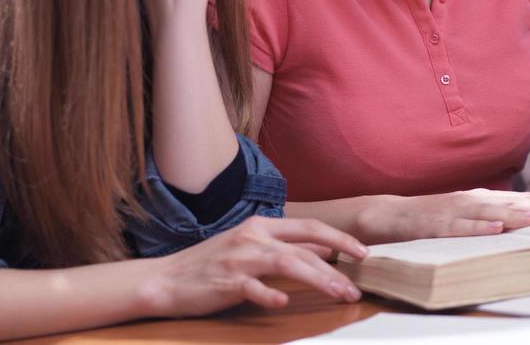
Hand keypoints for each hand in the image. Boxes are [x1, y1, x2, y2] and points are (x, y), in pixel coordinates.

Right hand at [141, 216, 367, 314]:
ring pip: (287, 264)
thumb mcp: (250, 248)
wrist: (166, 279)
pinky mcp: (225, 281)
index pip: (310, 227)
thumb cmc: (211, 264)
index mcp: (261, 226)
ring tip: (339, 293)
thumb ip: (285, 248)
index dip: (339, 237)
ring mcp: (240, 258)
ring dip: (318, 279)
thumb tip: (323, 251)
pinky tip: (283, 303)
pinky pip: (252, 288)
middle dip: (336, 264)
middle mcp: (254, 237)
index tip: (363, 252)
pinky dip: (269, 294)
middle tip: (357, 283)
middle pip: (304, 247)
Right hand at [355, 190, 529, 242]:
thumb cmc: (432, 217)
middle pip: (513, 203)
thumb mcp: (466, 215)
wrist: (390, 214)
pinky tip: (495, 229)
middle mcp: (471, 200)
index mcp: (480, 199)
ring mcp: (454, 211)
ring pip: (490, 212)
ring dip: (516, 214)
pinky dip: (478, 227)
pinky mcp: (436, 224)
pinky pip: (460, 227)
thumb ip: (491, 215)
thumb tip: (522, 221)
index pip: (520, 200)